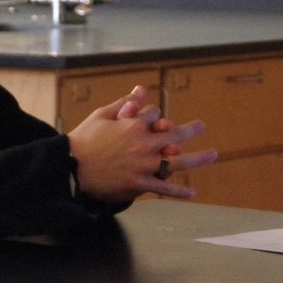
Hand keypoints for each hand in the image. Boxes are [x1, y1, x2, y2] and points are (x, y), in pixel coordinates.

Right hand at [68, 85, 216, 200]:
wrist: (69, 168)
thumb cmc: (82, 140)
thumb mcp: (101, 115)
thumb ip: (124, 103)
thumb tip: (142, 89)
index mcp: (133, 125)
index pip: (154, 115)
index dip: (154, 116)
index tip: (152, 119)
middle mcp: (142, 144)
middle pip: (174, 135)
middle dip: (190, 130)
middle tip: (201, 126)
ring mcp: (143, 165)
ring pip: (177, 162)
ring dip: (198, 159)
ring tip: (213, 155)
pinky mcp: (138, 184)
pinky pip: (163, 188)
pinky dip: (178, 191)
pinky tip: (192, 193)